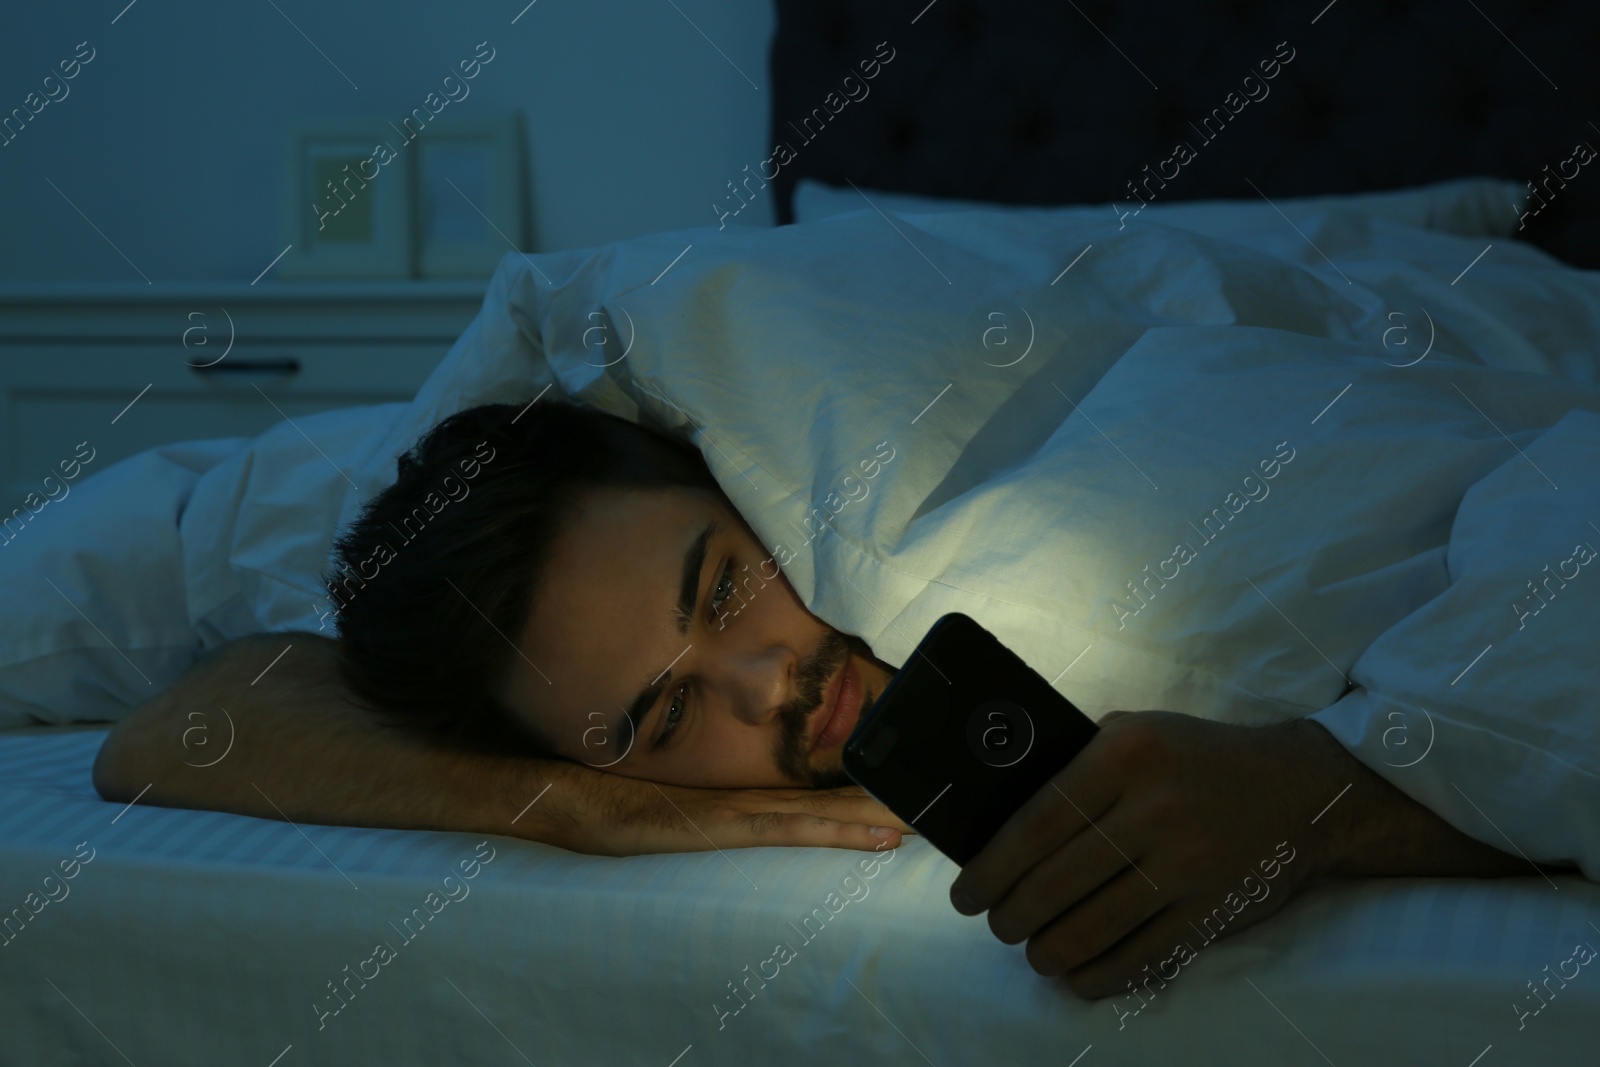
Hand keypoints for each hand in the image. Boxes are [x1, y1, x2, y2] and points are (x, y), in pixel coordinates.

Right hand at [590, 779, 914, 856]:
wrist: (576, 799)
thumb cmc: (623, 810)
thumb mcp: (681, 820)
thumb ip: (721, 822)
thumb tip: (747, 830)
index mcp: (750, 798)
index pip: (826, 797)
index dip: (875, 797)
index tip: (920, 797)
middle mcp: (758, 798)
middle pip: (842, 798)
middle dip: (894, 801)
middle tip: (949, 802)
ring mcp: (746, 808)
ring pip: (834, 810)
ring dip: (887, 814)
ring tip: (936, 816)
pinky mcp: (731, 824)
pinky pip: (798, 829)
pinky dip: (845, 832)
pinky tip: (882, 837)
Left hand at [948, 710, 1339, 998]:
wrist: (1303, 788)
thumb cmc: (1197, 757)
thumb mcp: (1135, 731)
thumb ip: (1074, 763)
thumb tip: (1002, 816)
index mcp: (1124, 754)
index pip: (1036, 823)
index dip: (991, 869)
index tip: (965, 894)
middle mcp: (1155, 808)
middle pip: (1055, 882)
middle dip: (1010, 916)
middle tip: (998, 924)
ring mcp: (1187, 863)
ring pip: (1092, 927)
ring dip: (1047, 951)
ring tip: (1033, 951)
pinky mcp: (1214, 909)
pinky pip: (1141, 956)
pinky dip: (1098, 974)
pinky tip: (1078, 974)